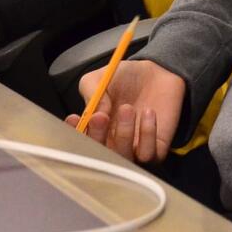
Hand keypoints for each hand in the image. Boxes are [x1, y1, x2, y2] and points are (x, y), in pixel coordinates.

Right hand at [66, 60, 185, 163]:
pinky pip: (148, 154)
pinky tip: (147, 111)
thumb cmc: (125, 78)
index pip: (80, 141)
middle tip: (100, 116)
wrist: (157, 73)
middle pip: (99, 156)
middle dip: (97, 137)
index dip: (74, 134)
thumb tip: (96, 113)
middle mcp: (112, 144)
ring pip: (123, 158)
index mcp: (95, 129)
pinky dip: (147, 134)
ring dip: (123, 135)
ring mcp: (133, 149)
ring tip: (127, 107)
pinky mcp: (155, 149)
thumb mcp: (99, 78)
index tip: (74, 118)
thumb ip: (92, 92)